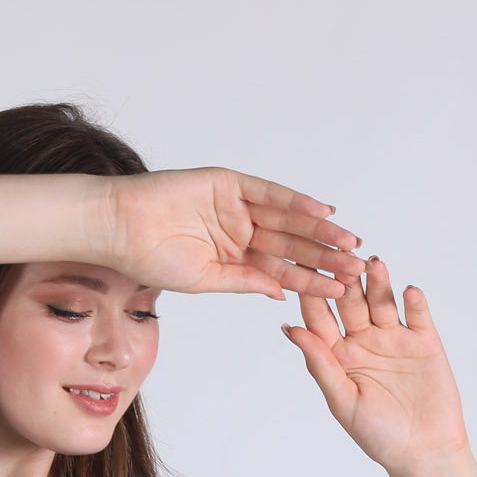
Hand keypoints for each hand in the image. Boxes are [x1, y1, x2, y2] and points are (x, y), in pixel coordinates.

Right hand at [99, 168, 365, 300]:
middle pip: (292, 244)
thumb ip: (243, 282)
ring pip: (287, 219)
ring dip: (318, 230)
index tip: (340, 290)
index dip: (312, 280)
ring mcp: (237, 206)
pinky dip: (294, 200)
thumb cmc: (151, 259)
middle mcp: (241, 231)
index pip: (282, 271)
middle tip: (356, 266)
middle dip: (325, 256)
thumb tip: (280, 293)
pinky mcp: (229, 183)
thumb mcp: (204, 280)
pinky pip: (268, 192)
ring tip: (347, 242)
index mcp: (235, 258)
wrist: (121, 227)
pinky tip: (321, 210)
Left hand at [280, 258, 470, 475]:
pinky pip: (418, 314)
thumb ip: (320, 364)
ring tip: (372, 265)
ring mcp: (394, 337)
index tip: (300, 272)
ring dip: (378, 283)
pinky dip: (414, 301)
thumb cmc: (377, 435)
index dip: (311, 297)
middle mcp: (363, 341)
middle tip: (339, 259)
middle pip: (350, 303)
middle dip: (344, 281)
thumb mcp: (342, 401)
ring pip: (382, 301)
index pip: (319, 319)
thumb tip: (291, 330)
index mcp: (337, 356)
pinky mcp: (424, 340)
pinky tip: (409, 290)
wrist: (423, 452)